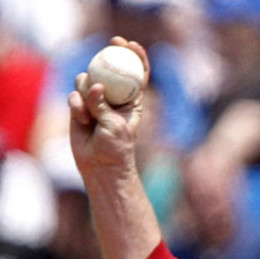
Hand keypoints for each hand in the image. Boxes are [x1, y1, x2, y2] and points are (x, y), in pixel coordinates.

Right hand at [68, 37, 149, 178]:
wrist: (100, 164)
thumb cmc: (116, 147)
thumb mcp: (114, 126)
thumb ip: (103, 105)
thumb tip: (96, 86)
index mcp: (132, 100)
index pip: (136, 74)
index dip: (136, 56)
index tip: (130, 45)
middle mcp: (114, 97)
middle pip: (110, 69)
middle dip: (109, 53)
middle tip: (110, 43)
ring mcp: (96, 100)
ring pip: (87, 80)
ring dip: (86, 90)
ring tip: (90, 112)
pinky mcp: (80, 107)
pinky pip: (74, 96)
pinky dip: (76, 105)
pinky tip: (82, 118)